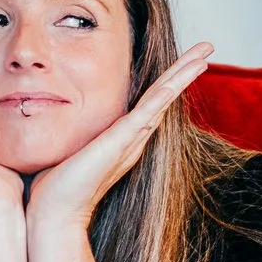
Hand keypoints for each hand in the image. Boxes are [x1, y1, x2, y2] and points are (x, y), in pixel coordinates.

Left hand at [25, 43, 215, 232]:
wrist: (55, 214)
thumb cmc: (55, 186)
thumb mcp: (68, 145)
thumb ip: (75, 130)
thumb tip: (53, 110)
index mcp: (123, 137)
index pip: (151, 100)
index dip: (169, 78)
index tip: (185, 59)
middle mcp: (132, 138)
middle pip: (165, 95)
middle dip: (186, 70)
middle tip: (208, 46)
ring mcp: (129, 140)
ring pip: (163, 99)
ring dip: (183, 76)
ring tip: (204, 55)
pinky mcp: (120, 144)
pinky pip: (147, 114)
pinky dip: (164, 96)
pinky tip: (177, 81)